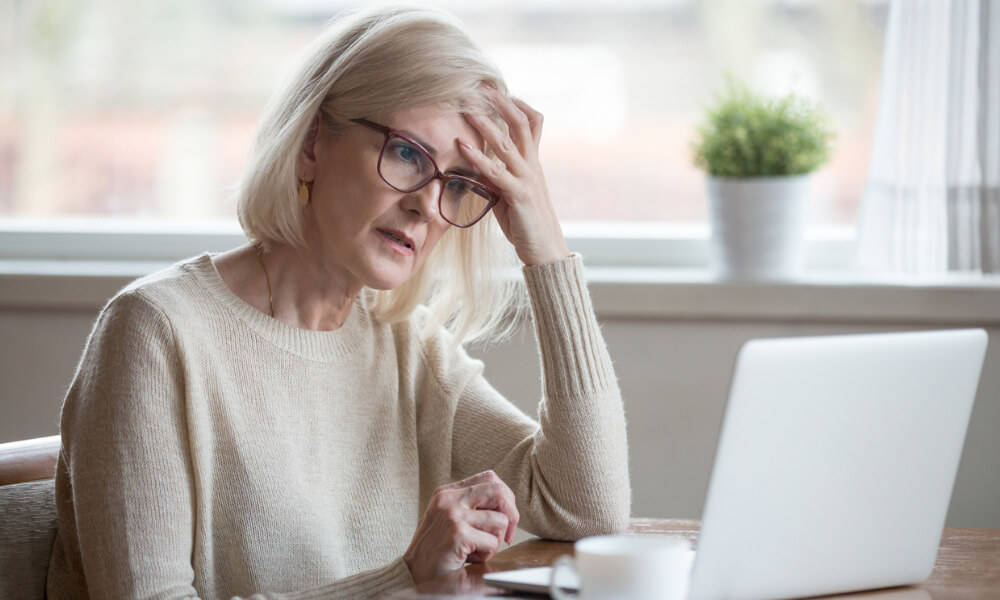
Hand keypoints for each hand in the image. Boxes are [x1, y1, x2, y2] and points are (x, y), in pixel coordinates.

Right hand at [403, 470, 519, 583]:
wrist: (413, 572)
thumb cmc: (435, 549)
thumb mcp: (448, 517)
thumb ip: (471, 506)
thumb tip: (506, 504)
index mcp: (447, 492)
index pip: (489, 478)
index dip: (505, 497)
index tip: (505, 517)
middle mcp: (450, 499)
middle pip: (499, 491)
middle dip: (512, 514)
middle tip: (507, 535)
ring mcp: (453, 515)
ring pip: (501, 521)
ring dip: (496, 541)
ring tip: (477, 549)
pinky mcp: (458, 534)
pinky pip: (493, 542)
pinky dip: (487, 554)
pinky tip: (470, 557)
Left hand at [458, 89, 570, 265]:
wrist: (545, 250)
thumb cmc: (525, 223)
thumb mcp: (509, 194)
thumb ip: (496, 176)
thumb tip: (475, 164)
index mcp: (533, 163)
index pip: (532, 123)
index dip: (518, 104)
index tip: (499, 90)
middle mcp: (533, 166)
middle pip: (521, 124)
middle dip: (500, 103)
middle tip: (481, 86)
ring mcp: (528, 179)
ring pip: (507, 143)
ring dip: (485, 124)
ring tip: (466, 109)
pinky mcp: (520, 195)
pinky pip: (497, 172)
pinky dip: (478, 157)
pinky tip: (462, 147)